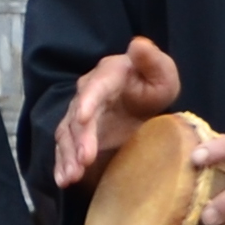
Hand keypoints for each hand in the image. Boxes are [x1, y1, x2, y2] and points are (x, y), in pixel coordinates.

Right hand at [50, 38, 181, 188]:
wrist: (140, 100)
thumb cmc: (152, 85)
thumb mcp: (162, 72)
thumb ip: (151, 60)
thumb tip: (137, 44)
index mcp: (107, 75)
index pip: (95, 87)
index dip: (87, 102)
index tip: (83, 119)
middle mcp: (86, 93)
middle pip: (78, 117)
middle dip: (79, 139)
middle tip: (84, 160)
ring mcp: (79, 115)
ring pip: (67, 135)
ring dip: (68, 156)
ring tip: (71, 177)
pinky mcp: (77, 135)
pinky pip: (65, 149)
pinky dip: (63, 165)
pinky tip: (63, 180)